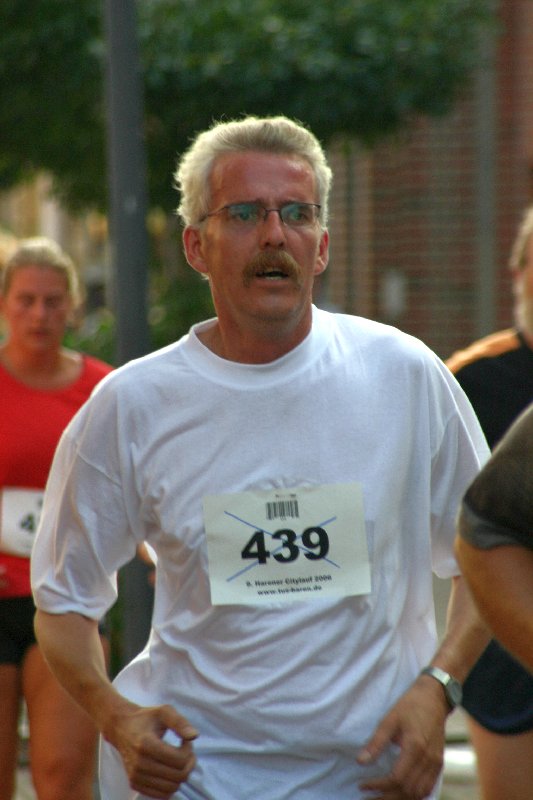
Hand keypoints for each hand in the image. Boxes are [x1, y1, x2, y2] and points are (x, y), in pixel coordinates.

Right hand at [106, 702, 197, 798]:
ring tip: (179, 760)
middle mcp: (139, 764)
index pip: (179, 760)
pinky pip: (161, 795)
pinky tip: (169, 769)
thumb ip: (180, 722)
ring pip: (172, 788)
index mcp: (146, 744)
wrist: (122, 728)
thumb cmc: (146, 718)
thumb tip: (194, 736)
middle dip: (189, 763)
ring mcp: (135, 776)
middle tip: (186, 751)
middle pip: (178, 776)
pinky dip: (171, 784)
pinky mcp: (134, 784)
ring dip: (181, 775)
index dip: (189, 750)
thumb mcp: (164, 711)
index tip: (186, 741)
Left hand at [356, 677, 447, 798]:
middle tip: (368, 798)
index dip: (378, 786)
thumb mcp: (389, 720)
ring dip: (400, 799)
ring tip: (381, 798)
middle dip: (387, 798)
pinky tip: (401, 794)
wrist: (434, 697)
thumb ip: (376, 742)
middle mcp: (428, 759)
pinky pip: (428, 788)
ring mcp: (436, 763)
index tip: (363, 786)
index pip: (396, 779)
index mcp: (415, 747)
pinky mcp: (439, 763)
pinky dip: (414, 795)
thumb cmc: (410, 705)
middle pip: (407, 791)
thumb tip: (360, 761)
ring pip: (419, 793)